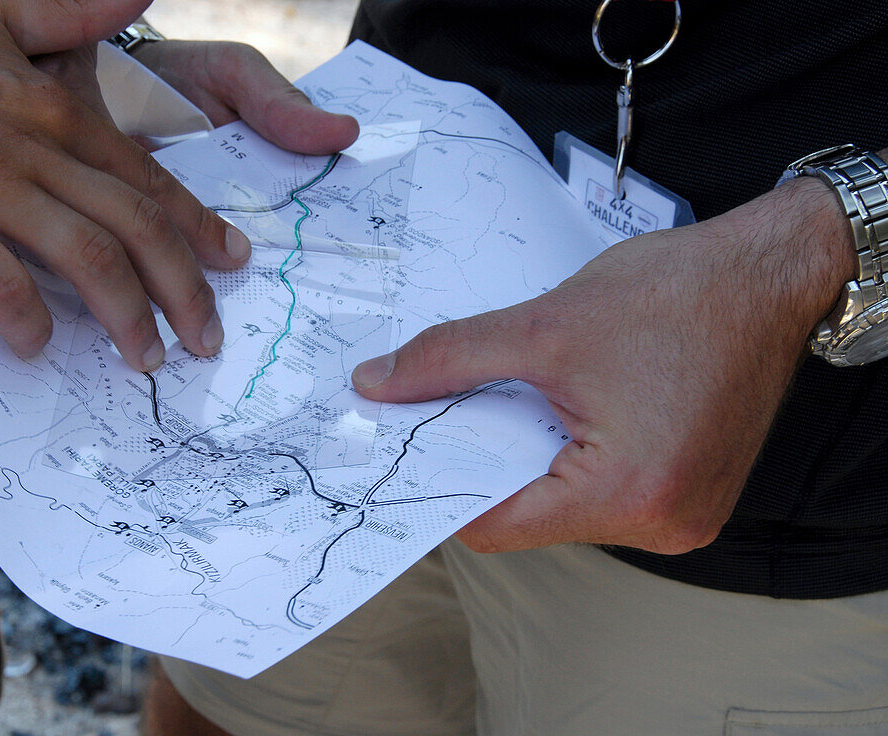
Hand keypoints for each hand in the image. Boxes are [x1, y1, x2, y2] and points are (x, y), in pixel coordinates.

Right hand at [0, 1, 352, 370]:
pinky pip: (0, 285)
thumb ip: (69, 13)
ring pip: (88, 258)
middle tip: (207, 337)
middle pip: (136, 226)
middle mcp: (32, 149)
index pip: (146, 179)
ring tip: (148, 359)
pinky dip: (29, 321)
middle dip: (185, 287)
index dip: (198, 226)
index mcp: (51, 109)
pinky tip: (39, 345)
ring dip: (128, 315)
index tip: (233, 259)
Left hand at [352, 177, 855, 553]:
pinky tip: (556, 406)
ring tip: (511, 398)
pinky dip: (568, 453)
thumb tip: (377, 384)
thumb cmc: (679, 295)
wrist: (772, 273)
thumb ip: (450, 359)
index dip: (438, 484)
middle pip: (529, 515)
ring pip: (564, 502)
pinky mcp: (688, 491)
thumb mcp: (544, 324)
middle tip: (441, 412)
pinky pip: (602, 489)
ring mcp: (682, 513)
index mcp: (629, 495)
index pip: (495, 524)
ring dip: (528, 453)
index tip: (398, 450)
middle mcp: (662, 524)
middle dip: (482, 460)